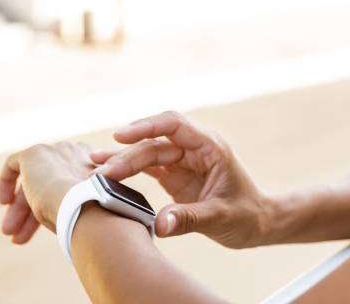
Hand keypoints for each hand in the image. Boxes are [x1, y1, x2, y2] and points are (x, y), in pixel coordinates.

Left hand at [0, 142, 96, 243]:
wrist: (85, 202)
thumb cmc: (91, 213)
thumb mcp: (85, 207)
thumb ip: (75, 204)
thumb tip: (61, 217)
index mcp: (95, 163)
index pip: (67, 182)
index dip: (52, 204)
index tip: (46, 225)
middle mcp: (76, 153)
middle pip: (48, 182)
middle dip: (32, 211)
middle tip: (20, 234)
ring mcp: (57, 150)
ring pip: (32, 180)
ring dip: (21, 208)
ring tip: (11, 232)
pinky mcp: (36, 152)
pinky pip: (14, 164)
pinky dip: (6, 182)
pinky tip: (6, 203)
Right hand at [90, 110, 275, 248]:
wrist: (256, 223)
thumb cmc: (246, 215)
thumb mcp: (220, 217)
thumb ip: (189, 218)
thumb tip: (158, 224)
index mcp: (210, 146)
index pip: (174, 124)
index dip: (147, 126)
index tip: (120, 136)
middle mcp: (194, 148)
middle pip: (155, 142)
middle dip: (127, 154)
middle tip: (102, 172)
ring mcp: (183, 160)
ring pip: (147, 153)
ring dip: (122, 161)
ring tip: (93, 169)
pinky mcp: (174, 175)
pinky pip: (147, 167)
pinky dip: (127, 171)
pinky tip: (104, 174)